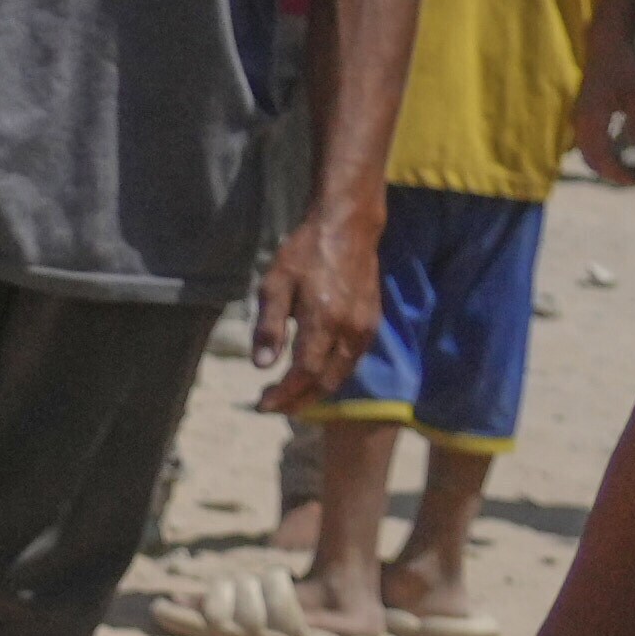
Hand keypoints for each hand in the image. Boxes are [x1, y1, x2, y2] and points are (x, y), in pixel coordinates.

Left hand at [247, 205, 379, 414]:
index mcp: (324, 321)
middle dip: (299, 401)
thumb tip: (262, 365)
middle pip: (325, 381)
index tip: (262, 405)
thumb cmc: (305, 253)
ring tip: (290, 398)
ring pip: (342, 374)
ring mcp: (365, 327)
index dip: (284, 395)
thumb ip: (269, 326)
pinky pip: (352, 360)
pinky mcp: (372, 322)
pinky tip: (313, 376)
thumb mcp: (274, 284)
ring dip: (316, 392)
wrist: (348, 229)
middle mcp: (350, 330)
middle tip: (273, 407)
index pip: (303, 373)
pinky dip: (332, 375)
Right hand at [573, 31, 634, 186]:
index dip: (620, 175)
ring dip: (606, 165)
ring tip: (629, 169)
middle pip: (592, 161)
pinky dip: (601, 153)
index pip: (603, 160)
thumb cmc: (625, 67)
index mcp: (592, 122)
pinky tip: (618, 151)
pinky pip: (587, 143)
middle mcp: (580, 124)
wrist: (608, 44)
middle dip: (614, 174)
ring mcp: (579, 119)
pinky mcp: (583, 114)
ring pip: (588, 153)